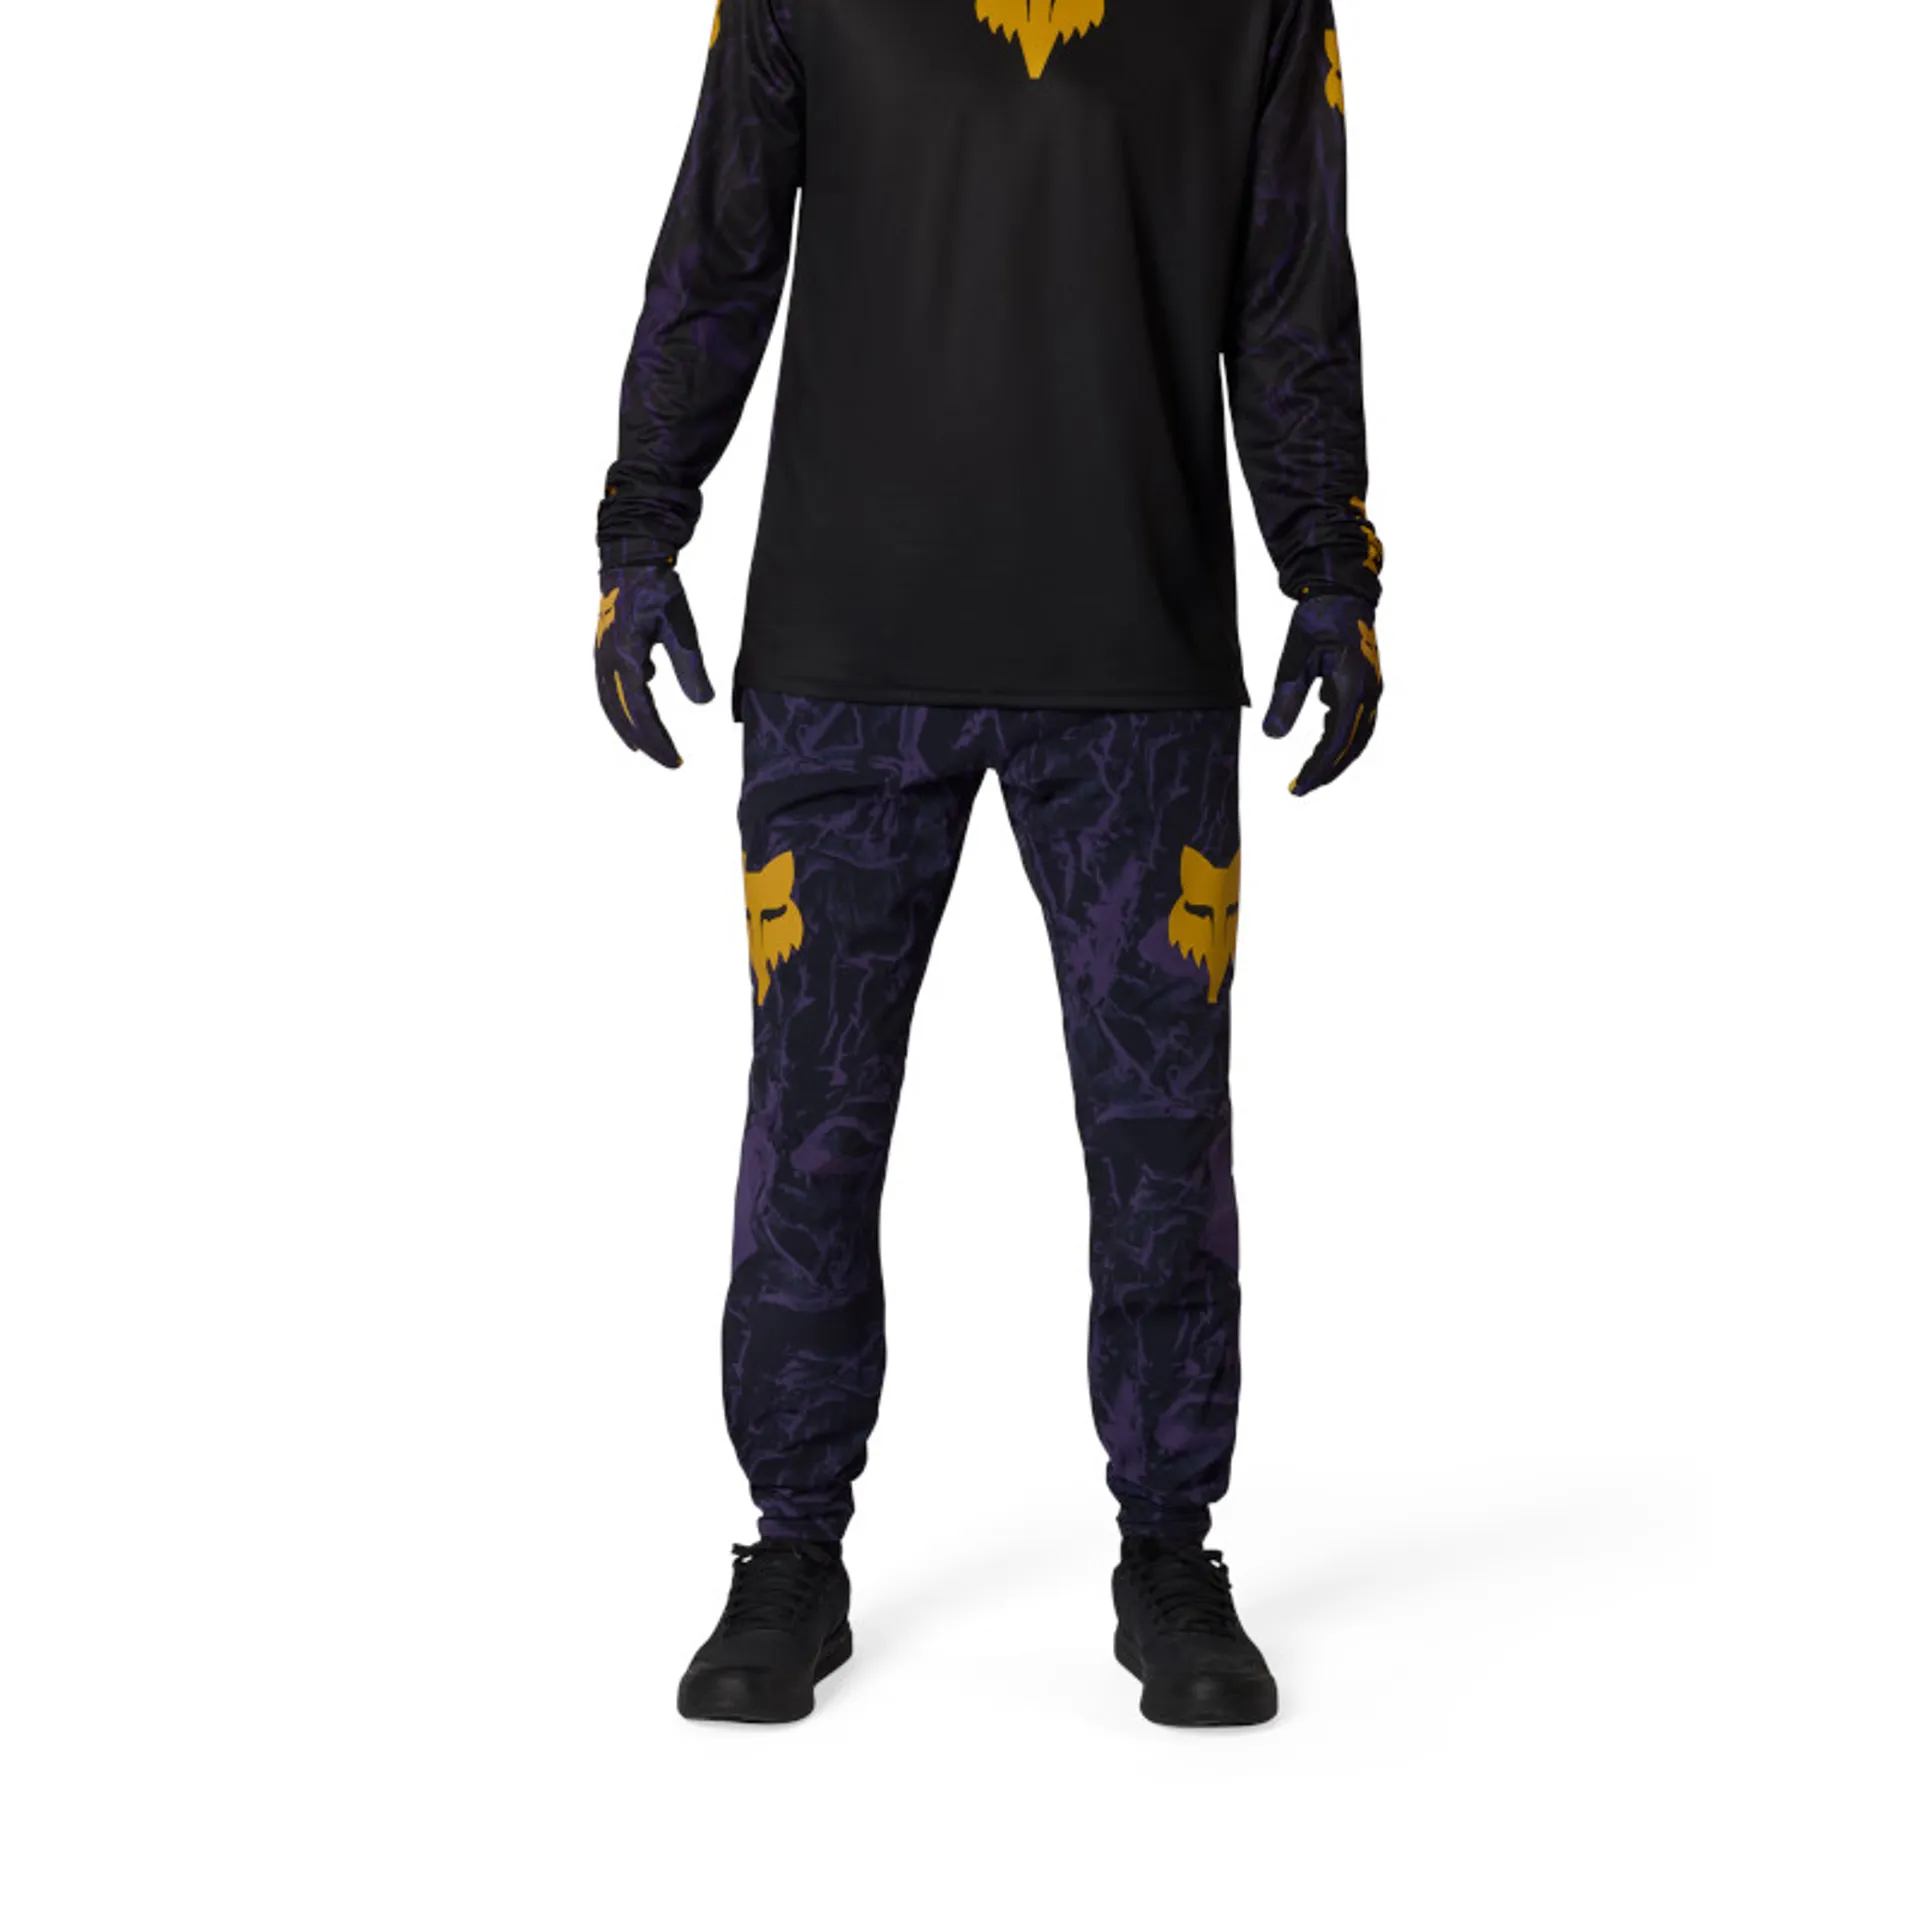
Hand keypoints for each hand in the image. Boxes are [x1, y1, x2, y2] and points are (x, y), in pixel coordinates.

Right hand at [594, 563, 714, 766]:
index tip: (675, 760)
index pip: (641, 713)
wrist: (630, 560)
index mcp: (625, 659)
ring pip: (611, 704)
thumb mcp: (681, 628)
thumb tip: (703, 704)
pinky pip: (609, 688)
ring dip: (628, 728)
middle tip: (668, 761)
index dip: (658, 740)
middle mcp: (607, 662)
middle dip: (644, 741)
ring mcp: (602, 656)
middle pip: (622, 715)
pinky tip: (642, 704)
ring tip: (646, 746)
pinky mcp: (605, 650)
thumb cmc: (657, 589)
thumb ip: (690, 667)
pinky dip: (623, 705)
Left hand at [1264, 595, 1382, 796]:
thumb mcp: (1295, 659)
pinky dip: (1340, 740)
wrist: (1343, 593)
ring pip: (1359, 737)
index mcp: (1353, 686)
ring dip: (1336, 759)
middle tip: (1300, 788)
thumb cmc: (1318, 620)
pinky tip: (1319, 746)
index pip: (1337, 740)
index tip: (1297, 787)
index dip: (1318, 768)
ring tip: (1310, 775)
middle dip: (1327, 771)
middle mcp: (1370, 692)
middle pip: (1352, 746)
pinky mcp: (1368, 686)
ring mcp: (1372, 690)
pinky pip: (1358, 723)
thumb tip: (1272, 737)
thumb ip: (1286, 698)